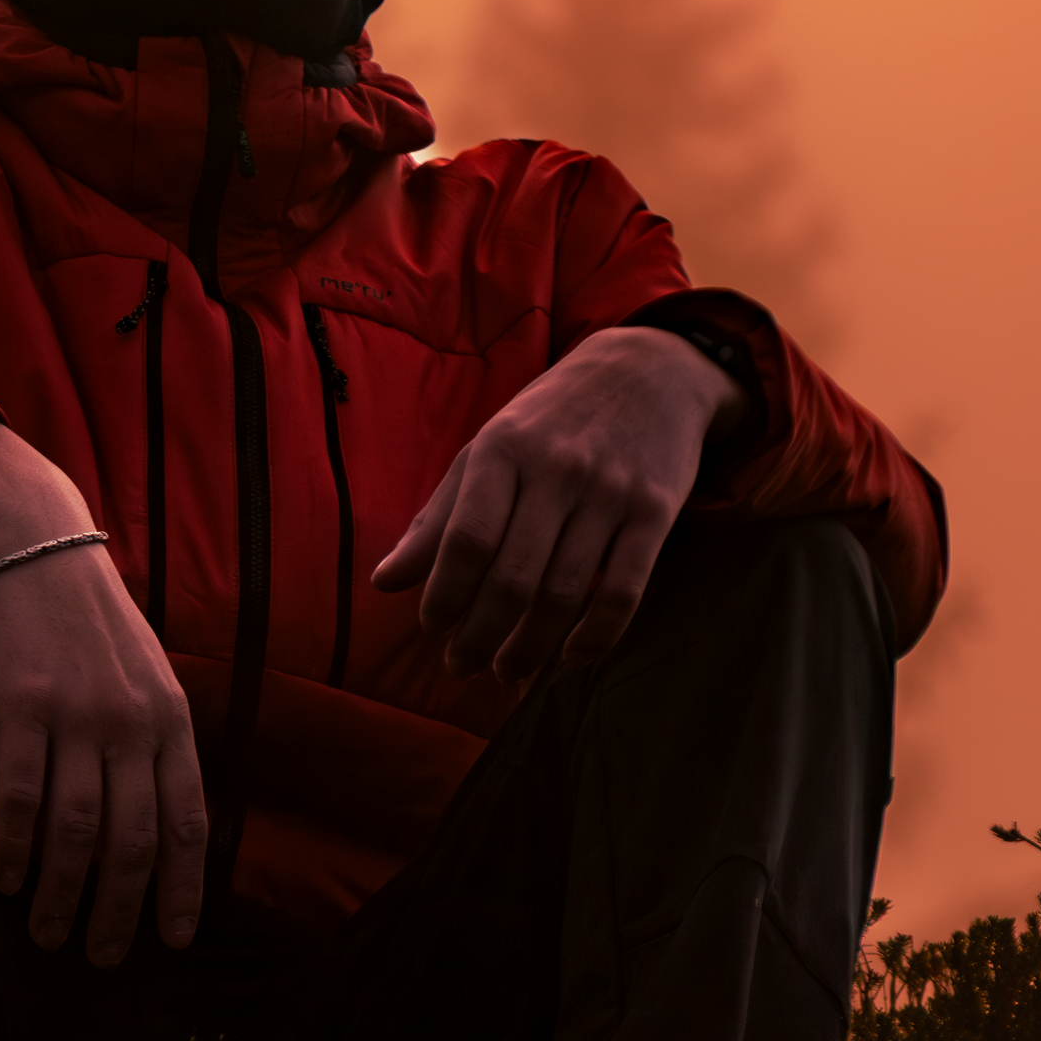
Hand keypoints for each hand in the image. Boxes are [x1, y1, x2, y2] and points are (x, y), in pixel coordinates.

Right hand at [0, 410, 206, 963]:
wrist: (36, 544)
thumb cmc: (89, 620)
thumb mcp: (146, 675)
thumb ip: (155, 743)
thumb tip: (156, 825)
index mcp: (171, 720)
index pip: (187, 823)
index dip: (182, 888)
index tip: (173, 940)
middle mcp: (133, 724)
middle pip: (133, 842)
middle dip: (120, 912)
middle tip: (102, 959)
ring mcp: (79, 717)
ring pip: (76, 832)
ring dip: (61, 896)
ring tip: (47, 936)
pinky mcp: (23, 707)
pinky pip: (19, 796)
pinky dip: (12, 847)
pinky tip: (4, 880)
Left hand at [371, 327, 745, 685]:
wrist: (649, 370)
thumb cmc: (551, 418)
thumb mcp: (488, 450)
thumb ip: (438, 518)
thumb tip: (384, 583)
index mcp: (503, 450)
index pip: (467, 540)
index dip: (445, 596)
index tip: (432, 629)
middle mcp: (557, 470)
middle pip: (513, 578)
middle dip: (480, 636)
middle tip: (461, 667)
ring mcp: (609, 493)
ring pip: (566, 593)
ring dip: (530, 647)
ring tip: (506, 670)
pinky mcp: (656, 512)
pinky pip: (624, 592)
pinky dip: (595, 637)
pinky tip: (570, 658)